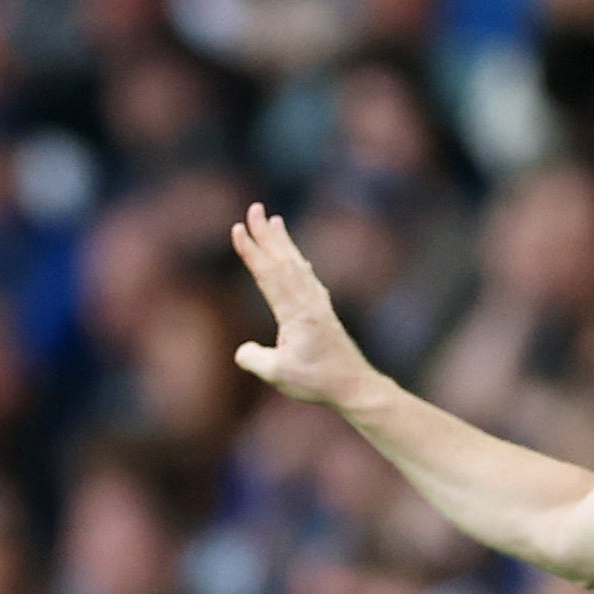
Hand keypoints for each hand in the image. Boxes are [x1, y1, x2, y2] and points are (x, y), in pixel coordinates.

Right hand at [229, 205, 382, 410]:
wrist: (354, 385)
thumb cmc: (317, 381)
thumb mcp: (278, 375)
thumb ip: (254, 359)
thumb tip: (242, 350)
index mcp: (296, 312)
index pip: (268, 275)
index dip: (251, 251)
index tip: (238, 228)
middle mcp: (308, 301)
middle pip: (283, 260)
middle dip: (266, 233)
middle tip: (254, 208)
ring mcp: (318, 304)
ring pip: (297, 264)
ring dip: (283, 242)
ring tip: (274, 221)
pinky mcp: (323, 311)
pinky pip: (308, 277)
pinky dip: (298, 261)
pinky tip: (297, 258)